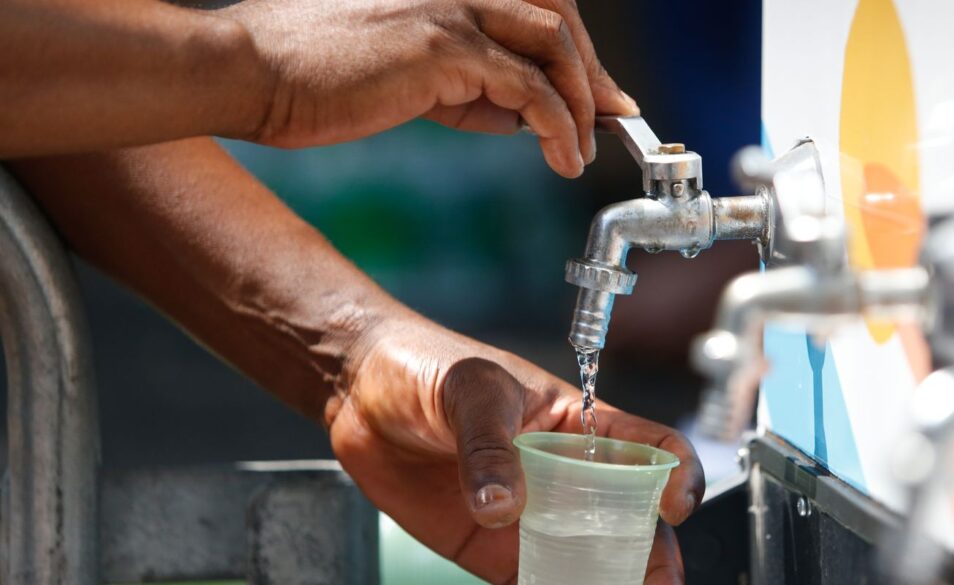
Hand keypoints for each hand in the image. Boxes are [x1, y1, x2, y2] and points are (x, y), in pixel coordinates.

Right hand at [220, 0, 638, 177]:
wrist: (248, 72)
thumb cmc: (310, 79)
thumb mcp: (404, 81)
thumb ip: (459, 88)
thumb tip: (513, 116)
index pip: (534, 8)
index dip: (575, 51)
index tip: (600, 95)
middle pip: (558, 14)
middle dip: (592, 69)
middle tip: (613, 116)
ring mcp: (451, 9)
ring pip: (554, 43)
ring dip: (582, 100)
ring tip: (583, 149)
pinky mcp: (444, 48)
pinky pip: (528, 87)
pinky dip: (558, 123)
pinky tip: (561, 157)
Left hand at [326, 318, 704, 583]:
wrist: (361, 392)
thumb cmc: (427, 366)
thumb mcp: (470, 391)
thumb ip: (488, 446)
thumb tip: (503, 507)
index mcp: (579, 425)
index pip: (651, 449)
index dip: (678, 476)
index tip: (674, 506)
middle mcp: (567, 476)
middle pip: (633, 521)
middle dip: (654, 557)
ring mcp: (533, 517)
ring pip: (591, 561)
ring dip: (608, 583)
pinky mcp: (493, 550)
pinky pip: (537, 582)